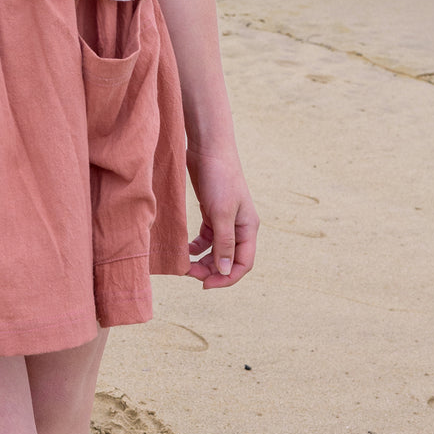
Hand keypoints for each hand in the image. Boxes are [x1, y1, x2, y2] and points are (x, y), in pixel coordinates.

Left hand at [185, 148, 257, 288]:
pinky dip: (197, 247)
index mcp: (249, 228)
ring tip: (184, 264)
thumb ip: (224, 242)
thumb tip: (224, 270)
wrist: (208, 149)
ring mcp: (226, 220)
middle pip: (228, 260)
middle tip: (188, 273)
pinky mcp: (212, 213)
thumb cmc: (219, 178)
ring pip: (216, 251)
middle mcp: (240, 227)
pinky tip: (185, 249)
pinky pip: (207, 238)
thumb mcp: (221, 212)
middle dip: (210, 270)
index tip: (204, 284)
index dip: (226, 278)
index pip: (242, 264)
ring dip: (203, 261)